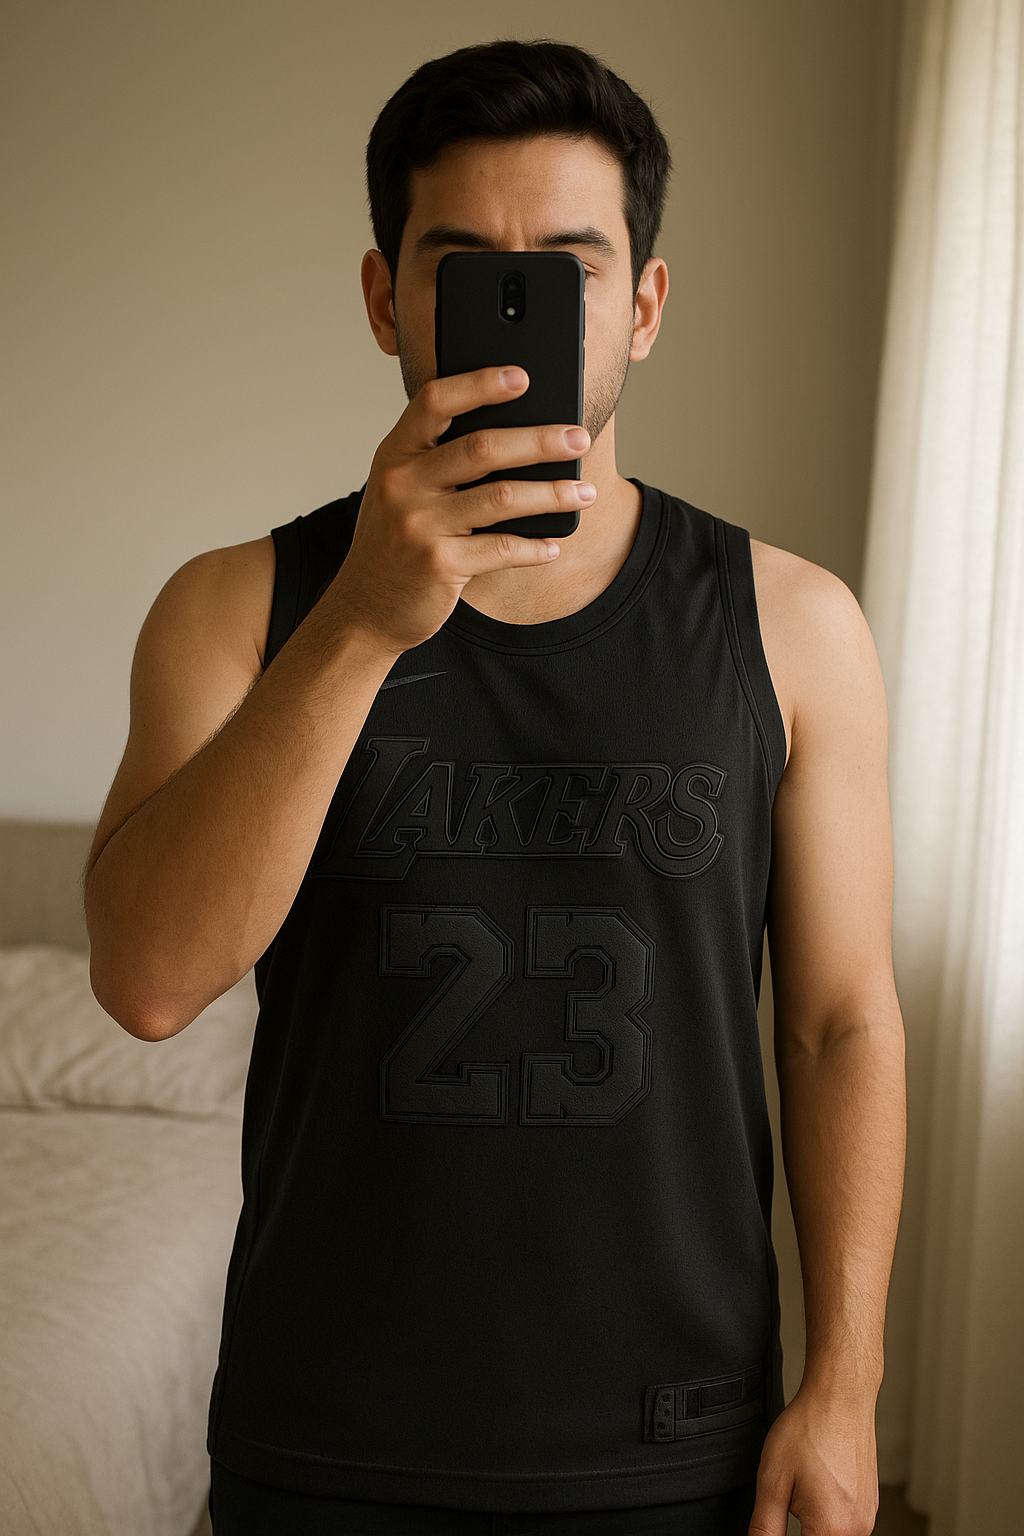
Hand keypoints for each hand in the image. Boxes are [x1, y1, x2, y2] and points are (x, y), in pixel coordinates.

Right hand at [326, 365, 593, 656]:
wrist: (365, 607)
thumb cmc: (395, 542)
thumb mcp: (400, 491)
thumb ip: (437, 460)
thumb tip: (517, 436)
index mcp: (395, 455)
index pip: (435, 402)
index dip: (479, 384)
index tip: (522, 376)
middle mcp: (403, 484)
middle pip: (482, 447)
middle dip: (539, 441)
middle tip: (578, 438)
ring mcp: (419, 526)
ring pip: (501, 498)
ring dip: (551, 494)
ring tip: (584, 492)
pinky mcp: (439, 565)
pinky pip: (502, 548)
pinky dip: (534, 546)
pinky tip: (553, 544)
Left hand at [748, 1386, 878, 1535]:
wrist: (840, 1396)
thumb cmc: (810, 1428)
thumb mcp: (773, 1480)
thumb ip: (765, 1527)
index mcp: (832, 1529)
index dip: (783, 1535)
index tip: (782, 1513)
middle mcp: (857, 1529)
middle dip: (800, 1527)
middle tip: (792, 1492)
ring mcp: (867, 1516)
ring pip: (833, 1533)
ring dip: (814, 1521)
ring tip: (805, 1481)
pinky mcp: (870, 1504)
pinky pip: (846, 1521)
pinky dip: (828, 1510)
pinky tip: (818, 1480)